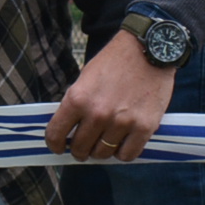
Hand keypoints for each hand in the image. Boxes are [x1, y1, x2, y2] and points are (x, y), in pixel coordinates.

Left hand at [45, 32, 180, 162]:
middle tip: (84, 146)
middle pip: (80, 148)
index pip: (56, 134)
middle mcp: (98, 114)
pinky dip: (123, 152)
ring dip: (101, 151)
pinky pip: (127, 155)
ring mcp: (122, 122)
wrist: (148, 50)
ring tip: (105, 142)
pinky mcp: (144, 127)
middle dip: (80, 150)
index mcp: (78, 99)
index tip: (59, 147)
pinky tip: (122, 143)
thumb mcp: (85, 79)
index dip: (55, 145)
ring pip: (103, 154)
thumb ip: (76, 104)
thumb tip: (68, 130)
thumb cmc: (115, 62)